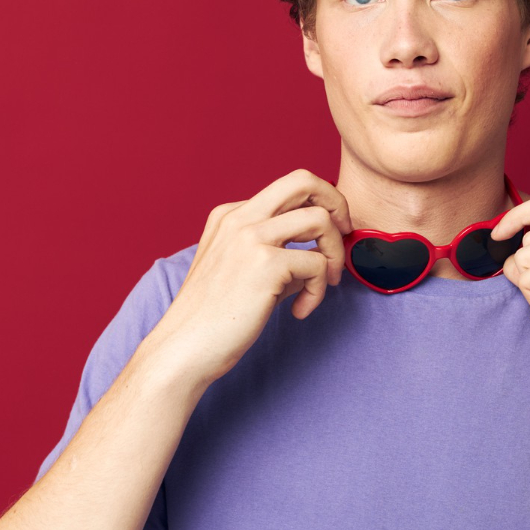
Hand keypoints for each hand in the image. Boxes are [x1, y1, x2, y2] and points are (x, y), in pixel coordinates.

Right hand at [151, 169, 352, 385]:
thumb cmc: (214, 317)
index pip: (287, 190)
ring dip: (334, 252)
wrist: (184, 348)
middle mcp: (239, 218)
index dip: (317, 209)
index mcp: (230, 215)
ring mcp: (251, 237)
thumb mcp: (241, 270)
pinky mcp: (265, 264)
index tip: (325, 239)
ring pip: (320, 219)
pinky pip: (318, 263)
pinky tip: (300, 311)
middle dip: (337, 203)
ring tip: (325, 283)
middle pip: (303, 180)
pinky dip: (319, 290)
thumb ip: (277, 253)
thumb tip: (321, 254)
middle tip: (344, 235)